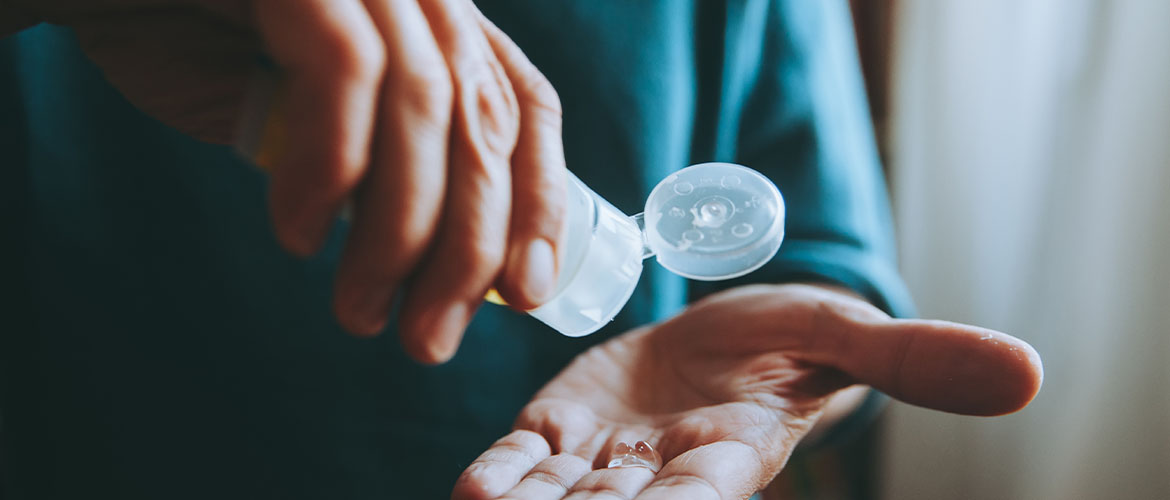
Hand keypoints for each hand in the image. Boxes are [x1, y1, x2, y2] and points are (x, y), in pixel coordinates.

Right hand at [15, 0, 565, 360]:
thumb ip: (377, 163)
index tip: (528, 292)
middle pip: (484, 123)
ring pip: (425, 110)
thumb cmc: (191, 38)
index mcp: (434, 16)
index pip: (524, 105)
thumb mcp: (303, 110)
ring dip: (397, 236)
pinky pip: (343, 76)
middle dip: (468, 250)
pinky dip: (327, 171)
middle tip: (429, 340)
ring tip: (359, 311)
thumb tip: (440, 266)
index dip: (539, 202)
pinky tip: (298, 232)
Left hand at [451, 284, 1042, 498]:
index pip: (701, 498)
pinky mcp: (558, 431)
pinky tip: (478, 488)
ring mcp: (601, 461)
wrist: (720, 331)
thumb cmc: (792, 340)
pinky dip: (503, 478)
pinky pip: (523, 465)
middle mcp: (658, 475)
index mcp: (729, 459)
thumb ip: (912, 359)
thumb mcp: (846, 338)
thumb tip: (1026, 374)